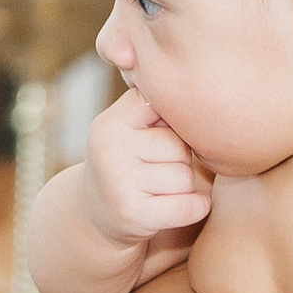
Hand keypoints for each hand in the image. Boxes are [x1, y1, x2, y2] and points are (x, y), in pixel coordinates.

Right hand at [83, 88, 212, 246]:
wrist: (95, 217)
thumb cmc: (128, 162)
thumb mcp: (128, 128)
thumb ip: (154, 101)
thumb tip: (196, 75)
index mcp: (111, 123)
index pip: (164, 106)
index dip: (173, 124)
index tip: (163, 133)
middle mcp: (110, 151)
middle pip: (180, 146)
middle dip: (180, 159)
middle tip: (157, 169)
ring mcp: (119, 184)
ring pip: (185, 177)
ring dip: (185, 186)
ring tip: (160, 188)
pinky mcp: (134, 215)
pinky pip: (190, 206)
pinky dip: (197, 207)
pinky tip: (183, 205)